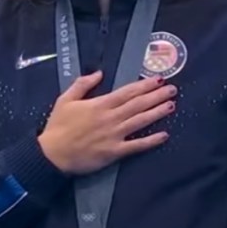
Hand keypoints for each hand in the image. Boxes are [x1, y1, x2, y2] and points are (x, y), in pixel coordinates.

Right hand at [39, 71, 175, 174]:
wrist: (52, 154)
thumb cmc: (58, 127)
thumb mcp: (65, 99)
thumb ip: (82, 84)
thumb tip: (99, 73)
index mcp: (99, 104)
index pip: (127, 92)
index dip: (144, 85)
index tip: (158, 80)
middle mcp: (110, 118)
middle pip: (138, 104)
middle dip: (156, 96)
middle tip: (173, 89)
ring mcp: (114, 135)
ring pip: (140, 121)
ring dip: (157, 113)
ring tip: (172, 105)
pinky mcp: (114, 152)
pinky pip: (136, 145)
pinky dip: (151, 140)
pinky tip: (164, 135)